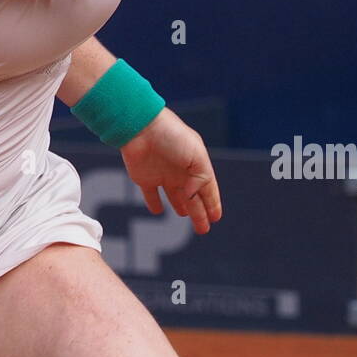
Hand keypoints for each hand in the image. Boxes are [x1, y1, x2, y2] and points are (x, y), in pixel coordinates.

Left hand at [119, 107, 222, 233]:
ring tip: (185, 215)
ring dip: (181, 206)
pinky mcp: (144, 178)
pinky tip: (158, 210)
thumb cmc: (172, 136)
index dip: (212, 203)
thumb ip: (201, 179)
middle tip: (203, 229)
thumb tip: (192, 198)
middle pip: (192, 197)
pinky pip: (151, 194)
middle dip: (199, 213)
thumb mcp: (197, 156)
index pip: (207, 188)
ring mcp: (162, 174)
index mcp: (196, 164)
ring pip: (174, 197)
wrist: (140, 127)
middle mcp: (180, 171)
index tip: (216, 217)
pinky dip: (154, 204)